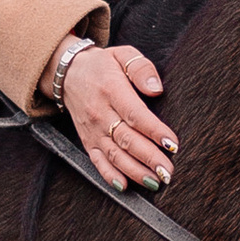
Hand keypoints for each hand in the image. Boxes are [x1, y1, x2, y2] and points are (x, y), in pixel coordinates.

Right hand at [65, 40, 178, 190]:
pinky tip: (124, 186)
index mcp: (112, 90)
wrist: (67, 73)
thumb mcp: (122, 54)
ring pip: (114, 155)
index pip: (135, 114)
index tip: (171, 143)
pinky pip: (97, 161)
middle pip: (127, 139)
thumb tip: (156, 89)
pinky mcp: (87, 141)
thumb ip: (141, 68)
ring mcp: (93, 130)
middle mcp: (100, 113)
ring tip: (155, 182)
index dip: (154, 131)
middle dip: (149, 158)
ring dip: (135, 171)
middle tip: (168, 171)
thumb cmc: (102, 65)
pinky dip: (109, 175)